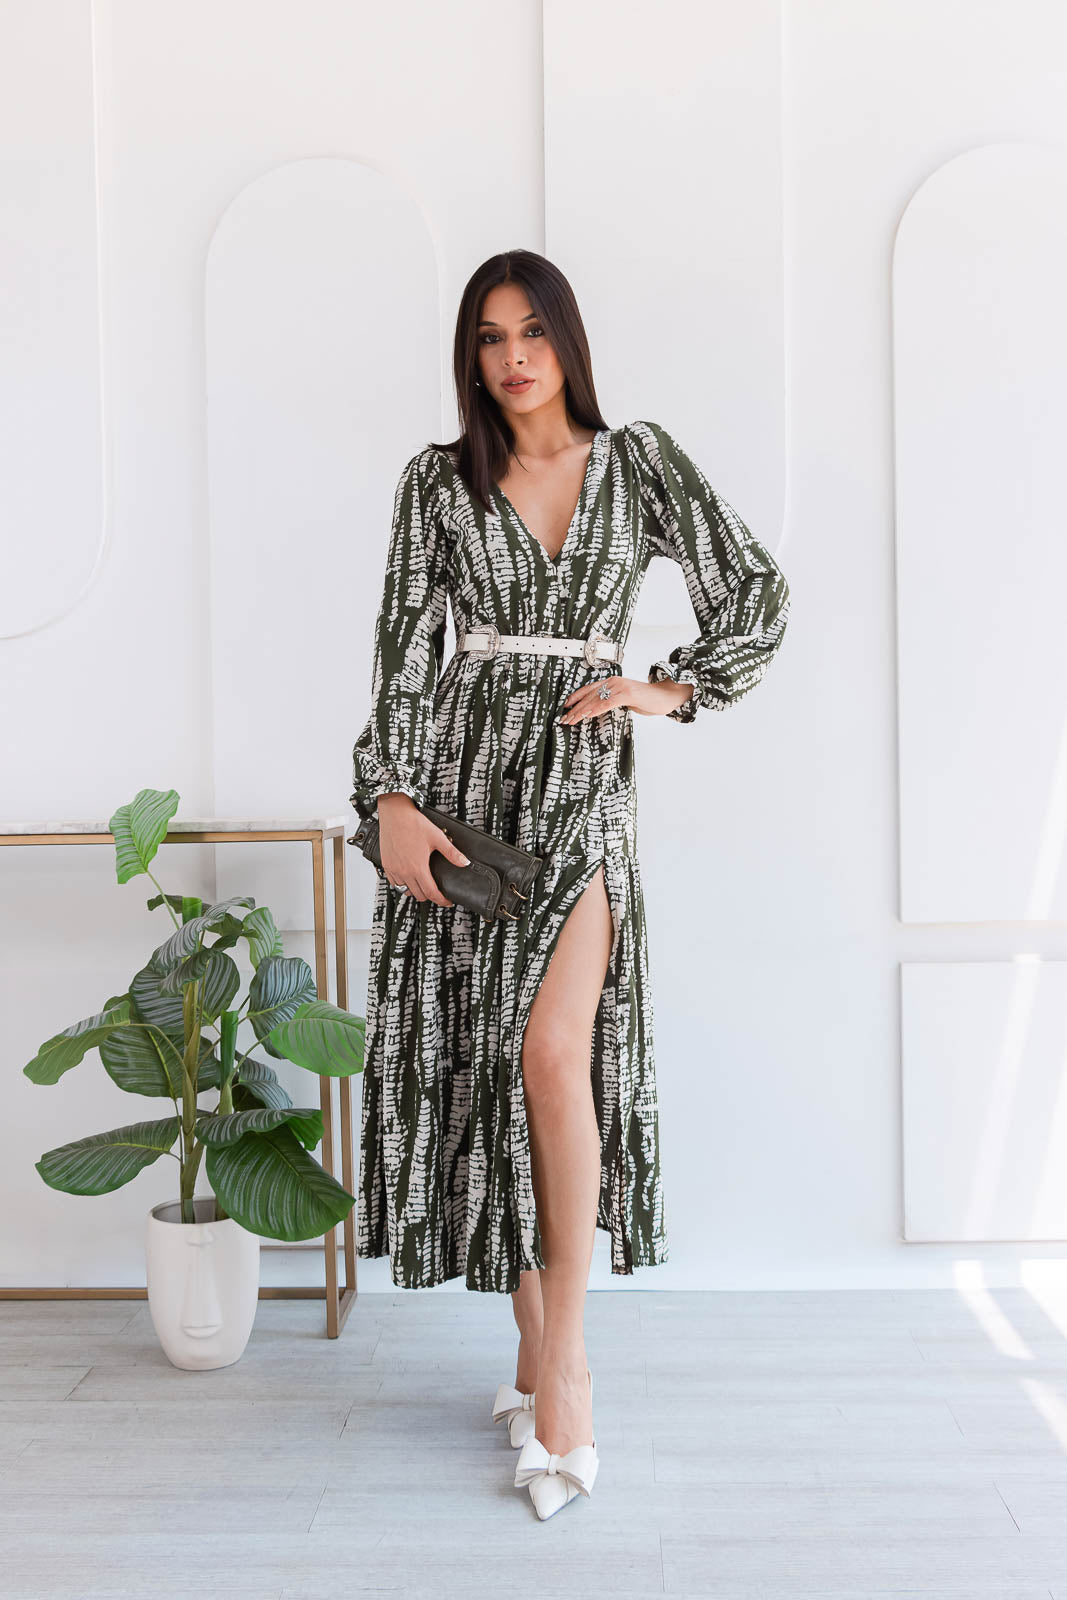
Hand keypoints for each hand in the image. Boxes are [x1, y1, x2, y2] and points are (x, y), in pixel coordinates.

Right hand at [377, 793, 470, 906]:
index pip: (431, 893)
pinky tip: (409, 877)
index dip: (441, 900)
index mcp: (418, 868)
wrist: (394, 813)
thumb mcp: (437, 837)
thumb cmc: (414, 823)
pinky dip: (403, 884)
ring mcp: (393, 869)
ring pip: (405, 891)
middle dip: (430, 895)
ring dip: (415, 891)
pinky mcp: (386, 865)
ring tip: (423, 884)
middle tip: (437, 890)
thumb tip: (465, 862)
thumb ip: (452, 853)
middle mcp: (404, 872)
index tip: (447, 901)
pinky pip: (394, 883)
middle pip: (419, 895)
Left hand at [558, 675, 693, 723]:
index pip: (589, 689)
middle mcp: (614, 681)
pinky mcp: (627, 693)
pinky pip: (607, 702)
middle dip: (575, 708)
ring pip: (595, 699)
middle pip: (589, 696)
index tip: (564, 707)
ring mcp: (620, 686)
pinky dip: (595, 709)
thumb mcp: (626, 700)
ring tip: (571, 720)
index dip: (575, 698)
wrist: (665, 696)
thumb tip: (599, 709)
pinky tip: (586, 715)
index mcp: (612, 682)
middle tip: (564, 719)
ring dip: (581, 711)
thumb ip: (613, 702)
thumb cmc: (647, 700)